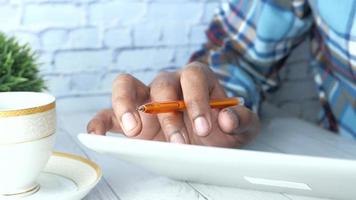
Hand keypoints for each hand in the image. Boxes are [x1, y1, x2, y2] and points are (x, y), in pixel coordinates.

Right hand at [87, 62, 259, 147]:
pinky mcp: (129, 116)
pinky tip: (98, 134)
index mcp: (196, 79)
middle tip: (178, 143)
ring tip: (133, 130)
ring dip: (126, 106)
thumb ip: (242, 120)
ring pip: (126, 86)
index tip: (203, 127)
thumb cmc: (220, 129)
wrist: (207, 139)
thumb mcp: (241, 128)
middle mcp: (169, 83)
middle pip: (161, 84)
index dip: (197, 99)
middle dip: (169, 115)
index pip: (193, 77)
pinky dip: (99, 121)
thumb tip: (226, 118)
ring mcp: (145, 97)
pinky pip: (107, 112)